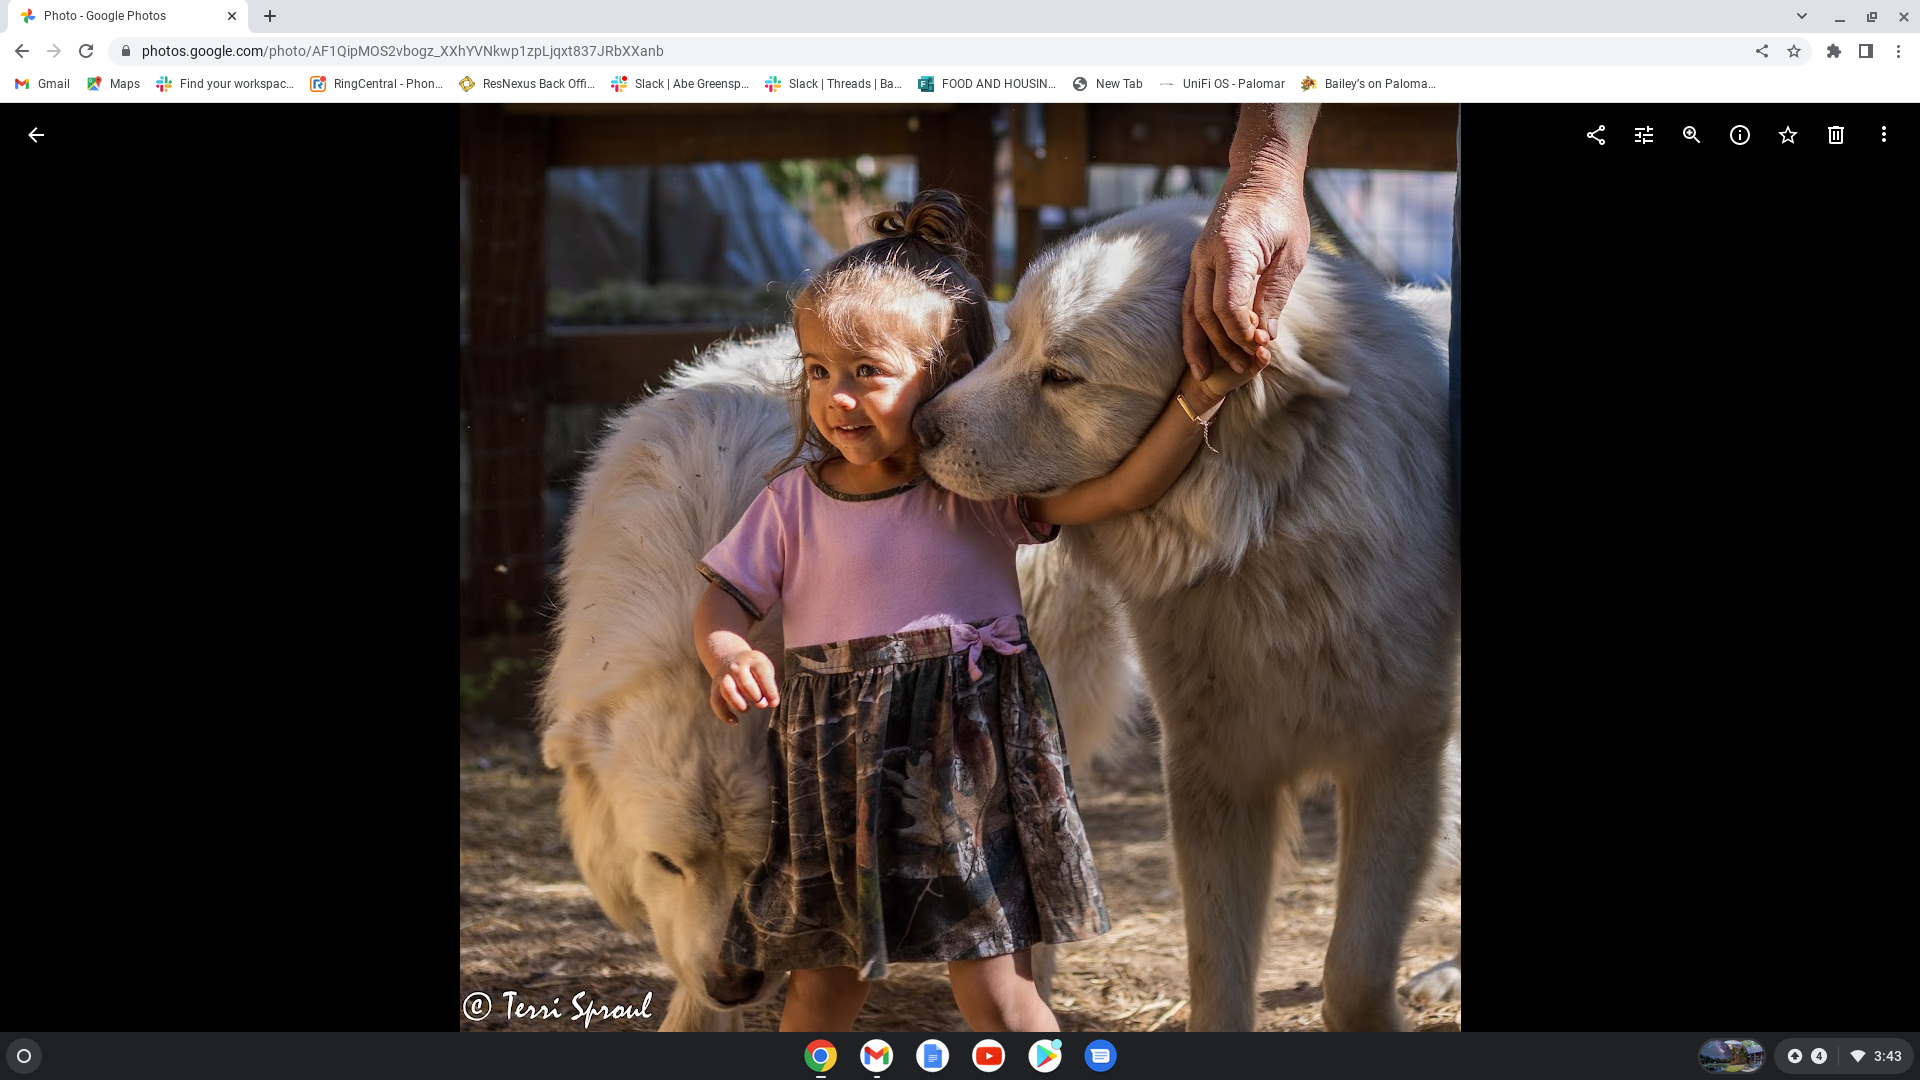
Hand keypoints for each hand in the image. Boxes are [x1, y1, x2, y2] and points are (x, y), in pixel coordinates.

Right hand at [710, 649, 778, 724]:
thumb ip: (769, 686)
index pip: (763, 675)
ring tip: (747, 708)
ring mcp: (724, 676)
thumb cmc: (753, 668)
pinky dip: (725, 714)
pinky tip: (735, 721)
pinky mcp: (715, 688)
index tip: (774, 703)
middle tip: (761, 703)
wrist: (730, 658)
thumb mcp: (764, 670)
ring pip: (728, 691)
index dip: (770, 691)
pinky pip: (716, 702)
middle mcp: (736, 667)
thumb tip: (769, 704)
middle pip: (746, 684)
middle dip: (756, 698)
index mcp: (753, 660)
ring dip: (740, 704)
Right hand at [1182, 168, 1312, 384]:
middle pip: (1207, 313)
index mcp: (1232, 249)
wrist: (1260, 175)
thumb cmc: (1283, 210)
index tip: (1261, 349)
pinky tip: (1201, 351)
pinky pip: (1190, 302)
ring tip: (1215, 374)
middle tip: (1250, 367)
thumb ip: (1275, 295)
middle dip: (1226, 345)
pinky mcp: (1198, 263)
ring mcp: (1198, 259)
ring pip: (1191, 312)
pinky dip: (1194, 330)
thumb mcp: (1292, 254)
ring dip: (1204, 344)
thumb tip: (1264, 337)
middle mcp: (1206, 255)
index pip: (1228, 304)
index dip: (1242, 333)